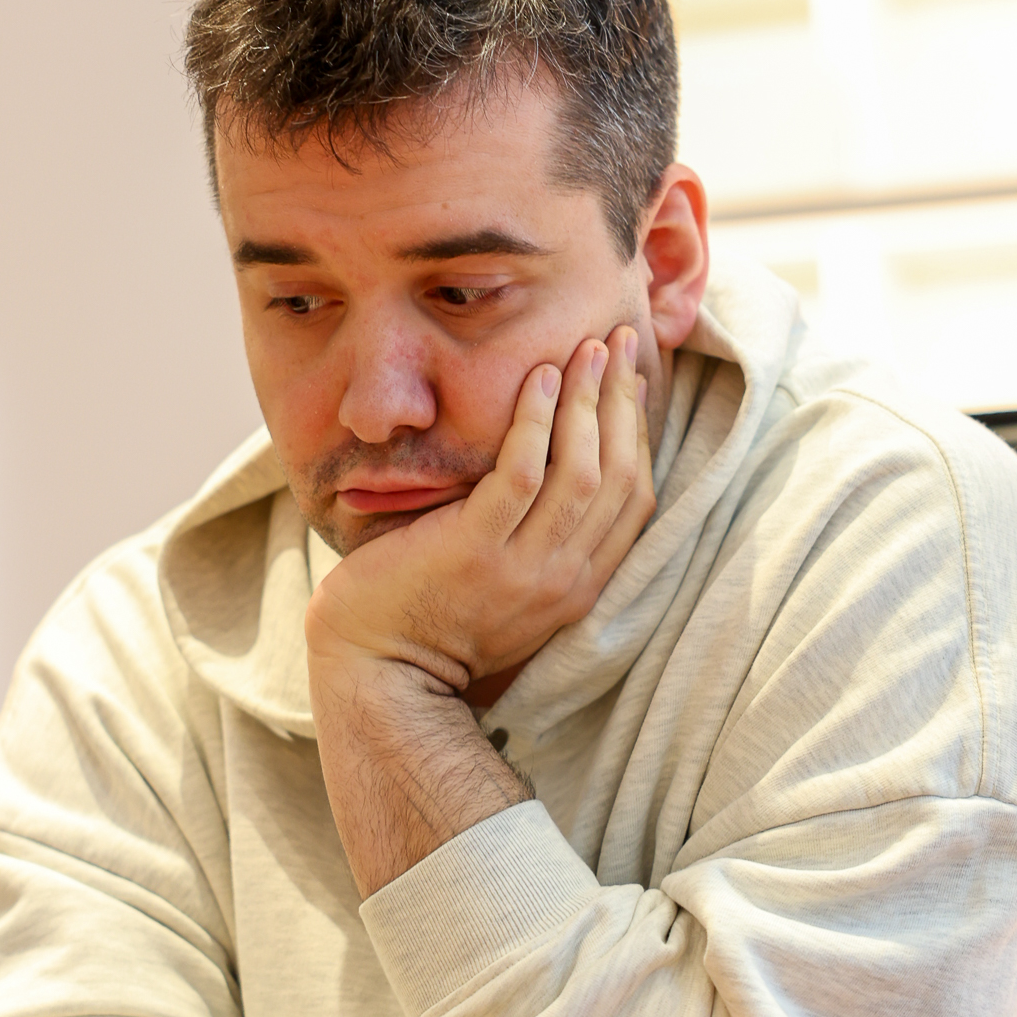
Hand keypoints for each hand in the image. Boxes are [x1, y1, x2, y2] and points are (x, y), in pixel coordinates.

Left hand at [304, 324, 654, 686]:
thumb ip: (536, 536)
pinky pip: (522, 475)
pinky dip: (536, 421)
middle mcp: (563, 579)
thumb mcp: (506, 582)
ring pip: (582, 471)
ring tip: (585, 349)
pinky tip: (538, 378)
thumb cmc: (429, 616)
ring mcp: (522, 569)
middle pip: (619, 477)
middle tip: (619, 343)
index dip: (638, 432)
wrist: (378, 673)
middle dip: (624, 402)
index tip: (631, 380)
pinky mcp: (474, 551)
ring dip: (588, 402)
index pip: (634, 499)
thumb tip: (550, 462)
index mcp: (578, 586)